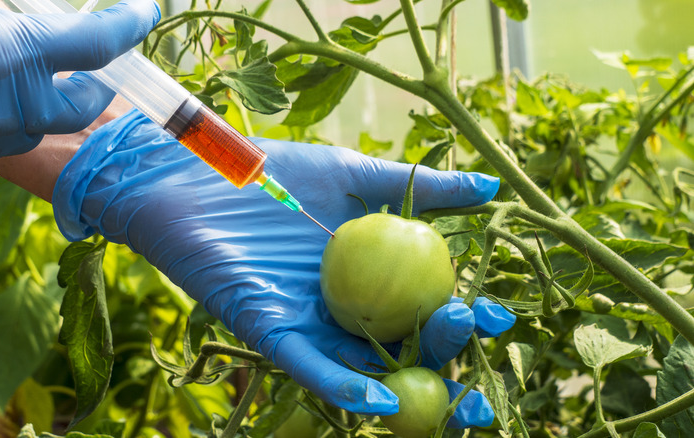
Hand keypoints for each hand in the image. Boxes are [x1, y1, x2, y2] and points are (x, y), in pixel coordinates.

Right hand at [0, 0, 159, 175]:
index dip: (125, 26)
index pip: (94, 42)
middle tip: (83, 71)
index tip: (141, 14)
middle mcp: (11, 105)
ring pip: (31, 125)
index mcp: (12, 53)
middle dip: (88, 88)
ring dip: (27, 103)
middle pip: (80, 105)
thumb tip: (27, 31)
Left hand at [52, 110, 514, 426]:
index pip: (425, 307)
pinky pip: (310, 367)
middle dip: (448, 356)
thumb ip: (419, 188)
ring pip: (367, 368)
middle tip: (478, 337)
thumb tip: (490, 186)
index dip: (465, 319)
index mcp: (368, 275)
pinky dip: (345, 388)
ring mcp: (309, 324)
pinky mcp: (270, 332)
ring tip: (454, 391)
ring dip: (412, 382)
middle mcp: (343, 307)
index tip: (498, 314)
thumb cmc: (275, 173)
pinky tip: (383, 400)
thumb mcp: (354, 176)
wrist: (199, 172)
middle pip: (405, 346)